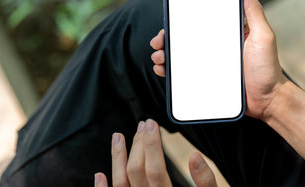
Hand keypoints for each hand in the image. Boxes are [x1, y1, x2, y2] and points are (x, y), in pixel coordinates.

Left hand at [94, 119, 216, 186]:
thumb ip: (205, 182)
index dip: (151, 143)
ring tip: (118, 137)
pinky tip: (99, 175)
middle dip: (138, 145)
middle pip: (136, 171)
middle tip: (143, 125)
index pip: (153, 167)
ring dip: (116, 159)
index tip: (151, 124)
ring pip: (120, 184)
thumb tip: (194, 156)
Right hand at [150, 0, 287, 120]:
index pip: (200, 21)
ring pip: (181, 55)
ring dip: (165, 53)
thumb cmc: (268, 68)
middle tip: (158, 41)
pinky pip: (184, 74)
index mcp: (226, 32)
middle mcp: (215, 46)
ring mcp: (209, 63)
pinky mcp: (206, 79)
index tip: (169, 18)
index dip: (182, 18)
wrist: (268, 101)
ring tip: (158, 57)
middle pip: (185, 38)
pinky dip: (170, 71)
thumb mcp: (263, 36)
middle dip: (166, 37)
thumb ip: (254, 11)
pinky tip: (162, 70)